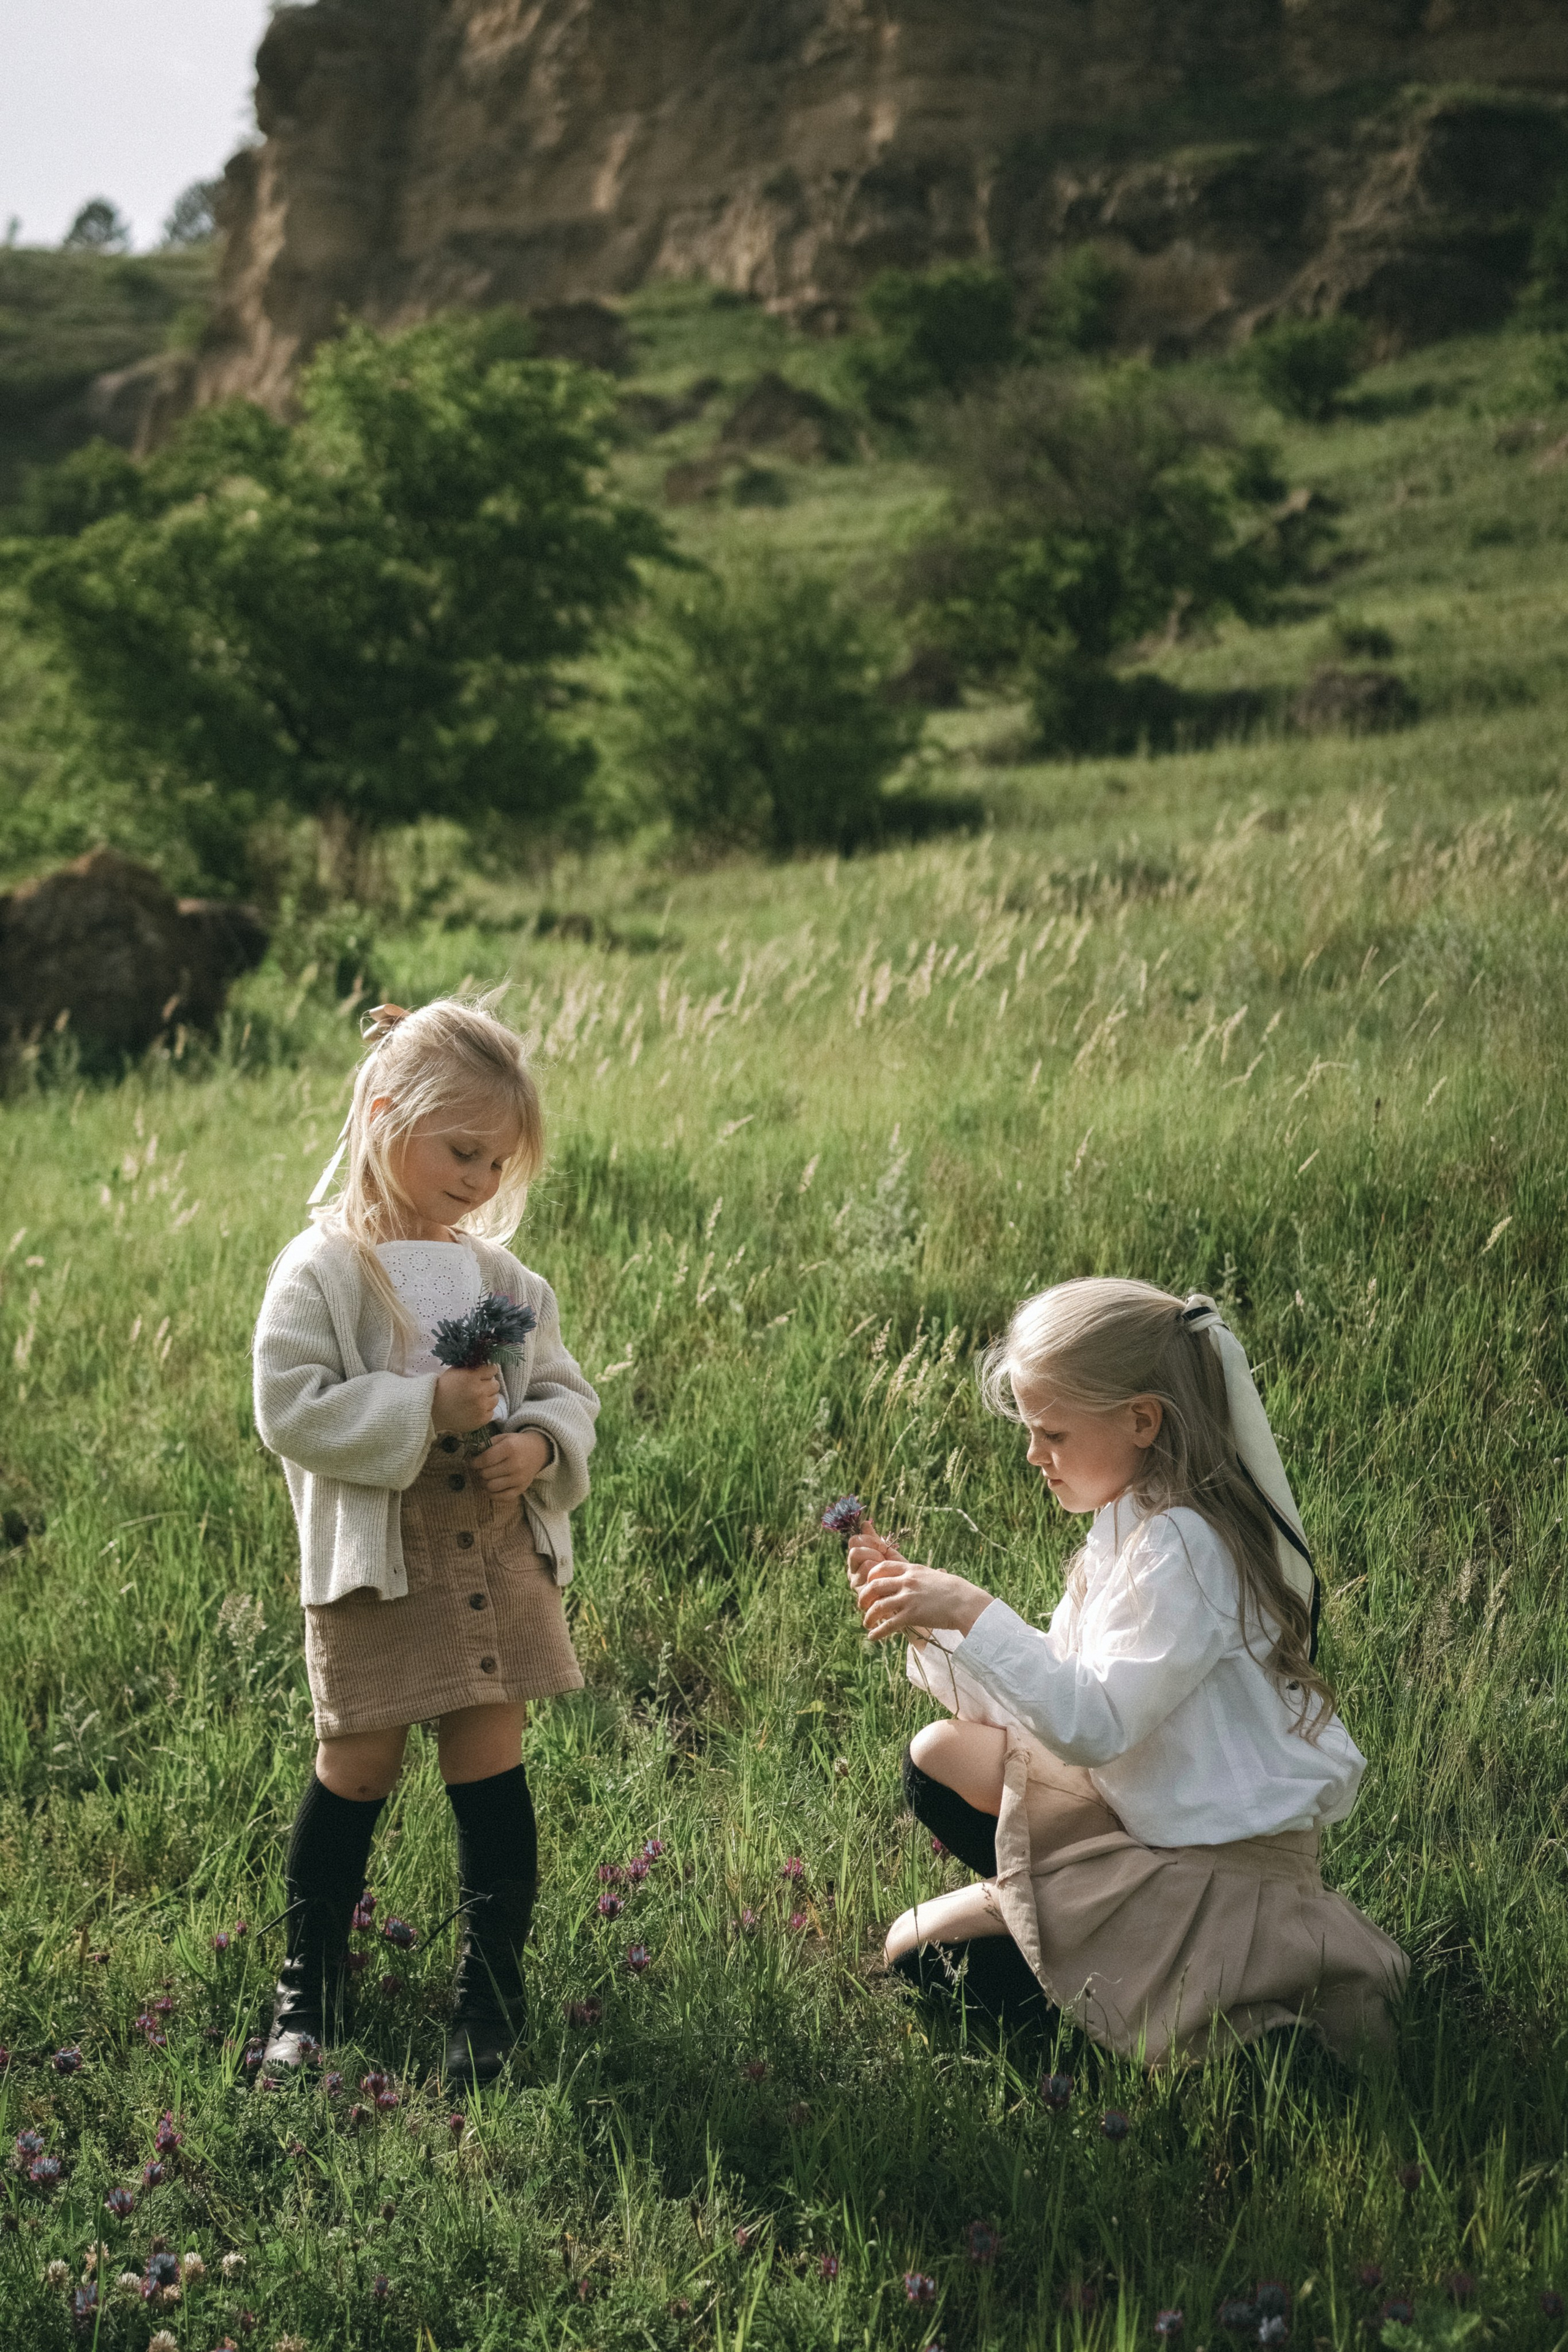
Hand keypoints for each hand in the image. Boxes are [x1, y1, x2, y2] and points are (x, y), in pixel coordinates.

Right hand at [432, 1364, 502, 1432]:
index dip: (488, 1372)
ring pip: (495, 1398)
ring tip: (475, 1399)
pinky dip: (485, 1410)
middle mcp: (478, 1391)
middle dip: (488, 1385)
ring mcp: (481, 1406)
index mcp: (471, 1377)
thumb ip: (471, 1367)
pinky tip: (474, 1409)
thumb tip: (486, 1364)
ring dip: (488, 1398)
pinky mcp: (481, 1419)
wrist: (432, 1410)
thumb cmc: (443, 1389)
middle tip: (478, 1388)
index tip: (484, 1374)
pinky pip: (491, 1412)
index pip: (492, 1370)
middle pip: (495, 1384)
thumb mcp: (454, 1372)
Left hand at [471, 1430, 551, 1498]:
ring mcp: (519, 1478)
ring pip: (491, 1487)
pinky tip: (491, 1486)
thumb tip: (471, 1455)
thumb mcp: (503, 1437)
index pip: (485, 1459)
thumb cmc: (516, 1444)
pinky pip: (502, 1497)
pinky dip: (493, 1494)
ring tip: (486, 1477)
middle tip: (480, 1469)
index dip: (474, 1462)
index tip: (473, 1463)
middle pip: (486, 1474)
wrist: (538, 1451)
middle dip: (479, 1472)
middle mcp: (515, 1464)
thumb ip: (486, 1444)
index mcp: (510, 1448)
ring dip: (484, 1483)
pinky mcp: (522, 1489)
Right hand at [846, 1518, 901, 1593]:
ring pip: (866, 1563)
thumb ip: (874, 1540)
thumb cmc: (897, 1572)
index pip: (854, 1542)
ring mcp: (857, 1585)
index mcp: (856, 1559)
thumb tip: (864, 1523)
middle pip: (855, 1552)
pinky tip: (889, 1583)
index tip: (883, 1548)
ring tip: (888, 1573)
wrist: (908, 1593)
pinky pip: (873, 1577)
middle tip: (884, 1560)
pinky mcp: (865, 1596)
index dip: (870, 1541)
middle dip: (874, 1552)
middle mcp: (852, 1572)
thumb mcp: (887, 1554)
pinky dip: (884, 1577)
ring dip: (881, 1565)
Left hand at [857, 1557, 992, 1643]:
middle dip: (864, 1596)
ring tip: (866, 1623)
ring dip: (868, 1616)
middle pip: (874, 1585)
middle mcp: (906, 1581)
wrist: (966, 1603)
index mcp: (912, 1569)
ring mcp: (908, 1598)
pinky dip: (878, 1632)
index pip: (883, 1566)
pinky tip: (873, 1637)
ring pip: (878, 1606)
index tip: (869, 1584)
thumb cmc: (955, 1590)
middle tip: (862, 1605)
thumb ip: (925, 1576)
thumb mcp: (935, 1576)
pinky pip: (888, 1624)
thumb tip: (930, 1575)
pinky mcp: (911, 1615)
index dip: (871, 1576)